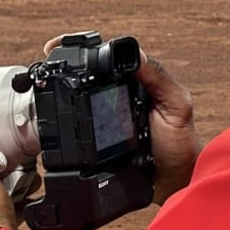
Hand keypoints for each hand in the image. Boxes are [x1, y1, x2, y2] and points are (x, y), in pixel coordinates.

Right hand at [43, 36, 202, 205]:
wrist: (174, 181)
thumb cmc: (181, 143)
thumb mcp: (176, 105)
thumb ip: (160, 79)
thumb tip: (138, 55)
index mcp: (141, 81)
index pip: (109, 57)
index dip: (84, 50)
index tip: (60, 47)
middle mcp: (123, 95)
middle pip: (90, 75)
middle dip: (66, 68)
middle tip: (48, 66)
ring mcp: (110, 117)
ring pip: (82, 98)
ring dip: (65, 93)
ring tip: (49, 86)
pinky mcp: (102, 139)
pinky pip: (81, 124)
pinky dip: (69, 120)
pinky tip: (59, 118)